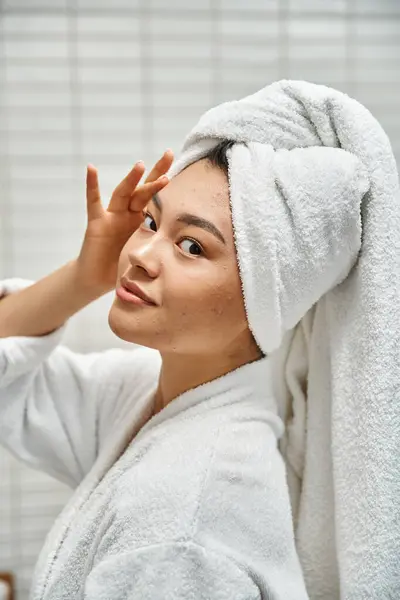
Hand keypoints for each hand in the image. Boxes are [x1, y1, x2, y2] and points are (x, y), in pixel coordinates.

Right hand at [76, 149, 173, 291]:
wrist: (97, 279)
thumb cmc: (121, 266)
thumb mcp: (146, 255)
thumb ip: (160, 247)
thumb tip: (188, 250)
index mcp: (140, 219)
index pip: (155, 196)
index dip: (165, 180)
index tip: (180, 164)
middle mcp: (127, 213)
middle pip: (142, 189)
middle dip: (156, 172)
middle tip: (169, 154)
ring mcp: (111, 216)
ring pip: (123, 193)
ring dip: (132, 179)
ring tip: (141, 165)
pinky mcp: (97, 224)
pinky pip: (93, 202)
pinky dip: (92, 185)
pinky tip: (92, 168)